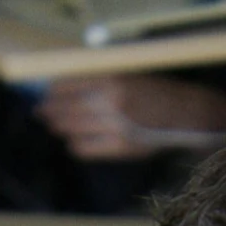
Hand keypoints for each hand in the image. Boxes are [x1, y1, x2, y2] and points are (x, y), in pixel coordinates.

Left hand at [36, 73, 225, 160]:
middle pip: (70, 107)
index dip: (55, 90)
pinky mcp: (122, 146)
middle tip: (41, 112)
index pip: (71, 84)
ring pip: (76, 127)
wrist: (184, 114)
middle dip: (52, 110)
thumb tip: (72, 89)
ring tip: (52, 126)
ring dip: (61, 127)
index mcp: (112, 79)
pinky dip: (77, 146)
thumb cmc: (156, 94)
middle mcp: (111, 102)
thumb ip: (102, 82)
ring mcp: (116, 126)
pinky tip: (71, 144)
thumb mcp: (128, 77)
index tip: (48, 93)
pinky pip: (89, 148)